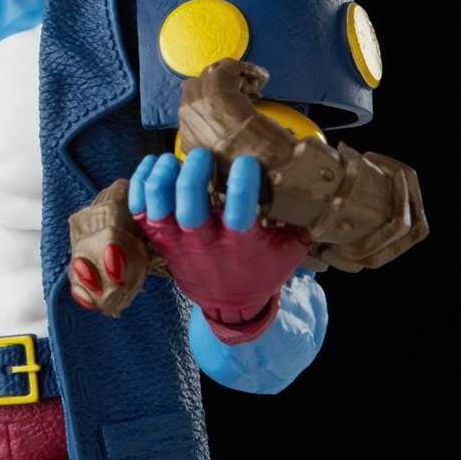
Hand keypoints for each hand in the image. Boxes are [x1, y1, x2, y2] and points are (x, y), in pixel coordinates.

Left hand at [129, 150, 309, 343]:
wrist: (230, 304)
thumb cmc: (262, 268)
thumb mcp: (288, 250)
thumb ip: (302, 221)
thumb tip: (321, 185)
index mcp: (239, 247)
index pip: (238, 215)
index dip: (241, 186)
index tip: (246, 162)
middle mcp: (204, 245)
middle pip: (189, 212)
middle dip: (193, 178)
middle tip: (203, 155)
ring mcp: (177, 243)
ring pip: (157, 211)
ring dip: (161, 180)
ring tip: (172, 159)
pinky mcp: (159, 240)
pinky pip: (138, 211)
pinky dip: (140, 185)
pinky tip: (152, 165)